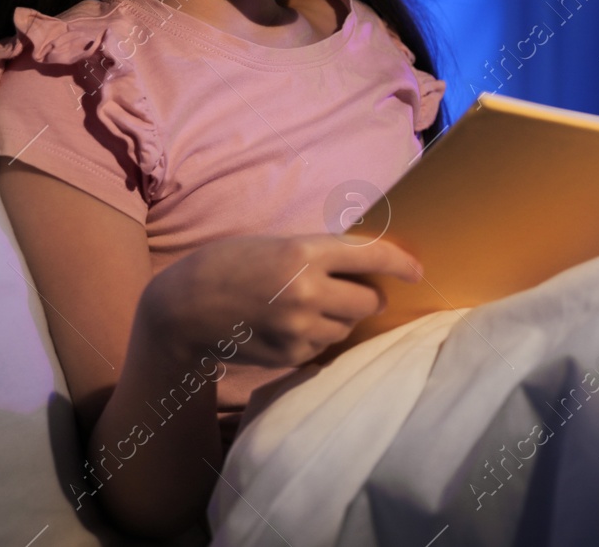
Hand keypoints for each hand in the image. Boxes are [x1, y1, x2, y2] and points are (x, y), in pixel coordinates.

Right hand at [142, 234, 422, 368]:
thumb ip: (321, 253)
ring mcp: (299, 328)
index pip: (372, 258)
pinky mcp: (290, 355)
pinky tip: (289, 326)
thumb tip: (370, 266)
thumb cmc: (231, 264)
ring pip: (348, 328)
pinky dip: (317, 337)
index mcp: (305, 252)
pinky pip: (323, 347)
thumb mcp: (277, 244)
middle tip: (351, 292)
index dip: (401, 264)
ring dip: (341, 319)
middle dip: (367, 297)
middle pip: (369, 301)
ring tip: (308, 308)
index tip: (416, 271)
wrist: (183, 307)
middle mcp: (307, 291)